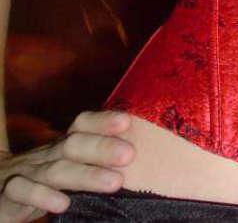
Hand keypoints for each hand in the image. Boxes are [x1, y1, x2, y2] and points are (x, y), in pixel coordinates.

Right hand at [0, 111, 134, 222]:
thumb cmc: (39, 181)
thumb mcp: (65, 168)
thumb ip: (92, 163)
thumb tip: (137, 162)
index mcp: (61, 146)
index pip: (81, 125)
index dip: (103, 121)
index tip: (128, 122)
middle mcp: (46, 155)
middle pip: (74, 144)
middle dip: (102, 148)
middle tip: (130, 154)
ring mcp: (26, 174)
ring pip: (55, 170)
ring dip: (86, 174)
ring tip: (115, 183)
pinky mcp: (7, 195)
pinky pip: (21, 192)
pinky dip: (42, 196)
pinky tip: (63, 203)